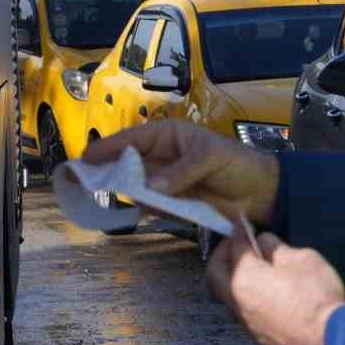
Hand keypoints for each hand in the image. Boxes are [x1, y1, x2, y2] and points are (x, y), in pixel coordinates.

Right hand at [83, 120, 279, 223]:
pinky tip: (153, 209)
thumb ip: (181, 172)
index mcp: (169, 136)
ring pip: (136, 187)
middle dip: (108, 172)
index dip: (108, 148)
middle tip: (83, 182)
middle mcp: (162, 158)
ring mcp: (166, 181)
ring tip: (117, 197)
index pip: (132, 139)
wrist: (262, 193)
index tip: (86, 158)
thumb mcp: (211, 158)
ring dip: (129, 193)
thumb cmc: (239, 164)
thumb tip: (149, 188)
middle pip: (126, 164)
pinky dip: (149, 208)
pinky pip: (152, 205)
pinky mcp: (173, 203)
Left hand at [208, 233, 344, 344]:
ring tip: (247, 266)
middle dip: (222, 253)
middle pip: (215, 272)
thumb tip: (264, 242)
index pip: (236, 246)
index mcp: (244, 277)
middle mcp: (236, 300)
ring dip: (230, 276)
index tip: (241, 220)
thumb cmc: (315, 295)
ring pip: (224, 293)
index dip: (239, 230)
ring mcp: (244, 321)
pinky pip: (241, 308)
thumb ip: (277, 249)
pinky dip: (243, 294)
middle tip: (235, 243)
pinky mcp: (256, 335)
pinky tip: (261, 289)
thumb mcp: (301, 259)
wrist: (327, 340)